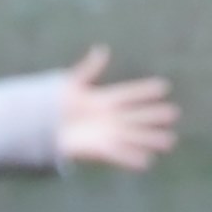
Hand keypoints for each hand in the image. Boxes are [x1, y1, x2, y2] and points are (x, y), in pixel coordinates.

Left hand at [57, 45, 179, 168]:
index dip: (145, 90)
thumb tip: (101, 49)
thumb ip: (88, 69)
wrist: (38, 129)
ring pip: (135, 136)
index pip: (130, 93)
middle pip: (138, 116)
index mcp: (104, 99)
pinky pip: (120, 155)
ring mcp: (106, 134)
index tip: (163, 86)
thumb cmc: (51, 105)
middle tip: (174, 113)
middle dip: (155, 115)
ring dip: (151, 139)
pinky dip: (133, 158)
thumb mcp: (70, 84)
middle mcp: (109, 117)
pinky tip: (147, 161)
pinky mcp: (100, 151)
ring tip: (170, 141)